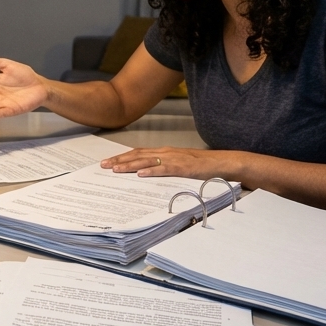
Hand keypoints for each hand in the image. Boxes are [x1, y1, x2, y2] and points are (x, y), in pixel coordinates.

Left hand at [100, 147, 246, 181]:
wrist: (222, 163)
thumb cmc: (201, 166)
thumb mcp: (178, 164)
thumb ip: (163, 167)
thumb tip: (145, 174)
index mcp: (164, 152)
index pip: (138, 152)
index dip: (122, 157)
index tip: (108, 162)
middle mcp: (166, 153)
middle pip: (138, 155)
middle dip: (119, 160)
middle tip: (103, 166)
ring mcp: (175, 159)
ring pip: (147, 160)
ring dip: (130, 165)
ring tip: (116, 169)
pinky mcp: (184, 168)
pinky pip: (165, 169)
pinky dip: (152, 171)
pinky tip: (141, 174)